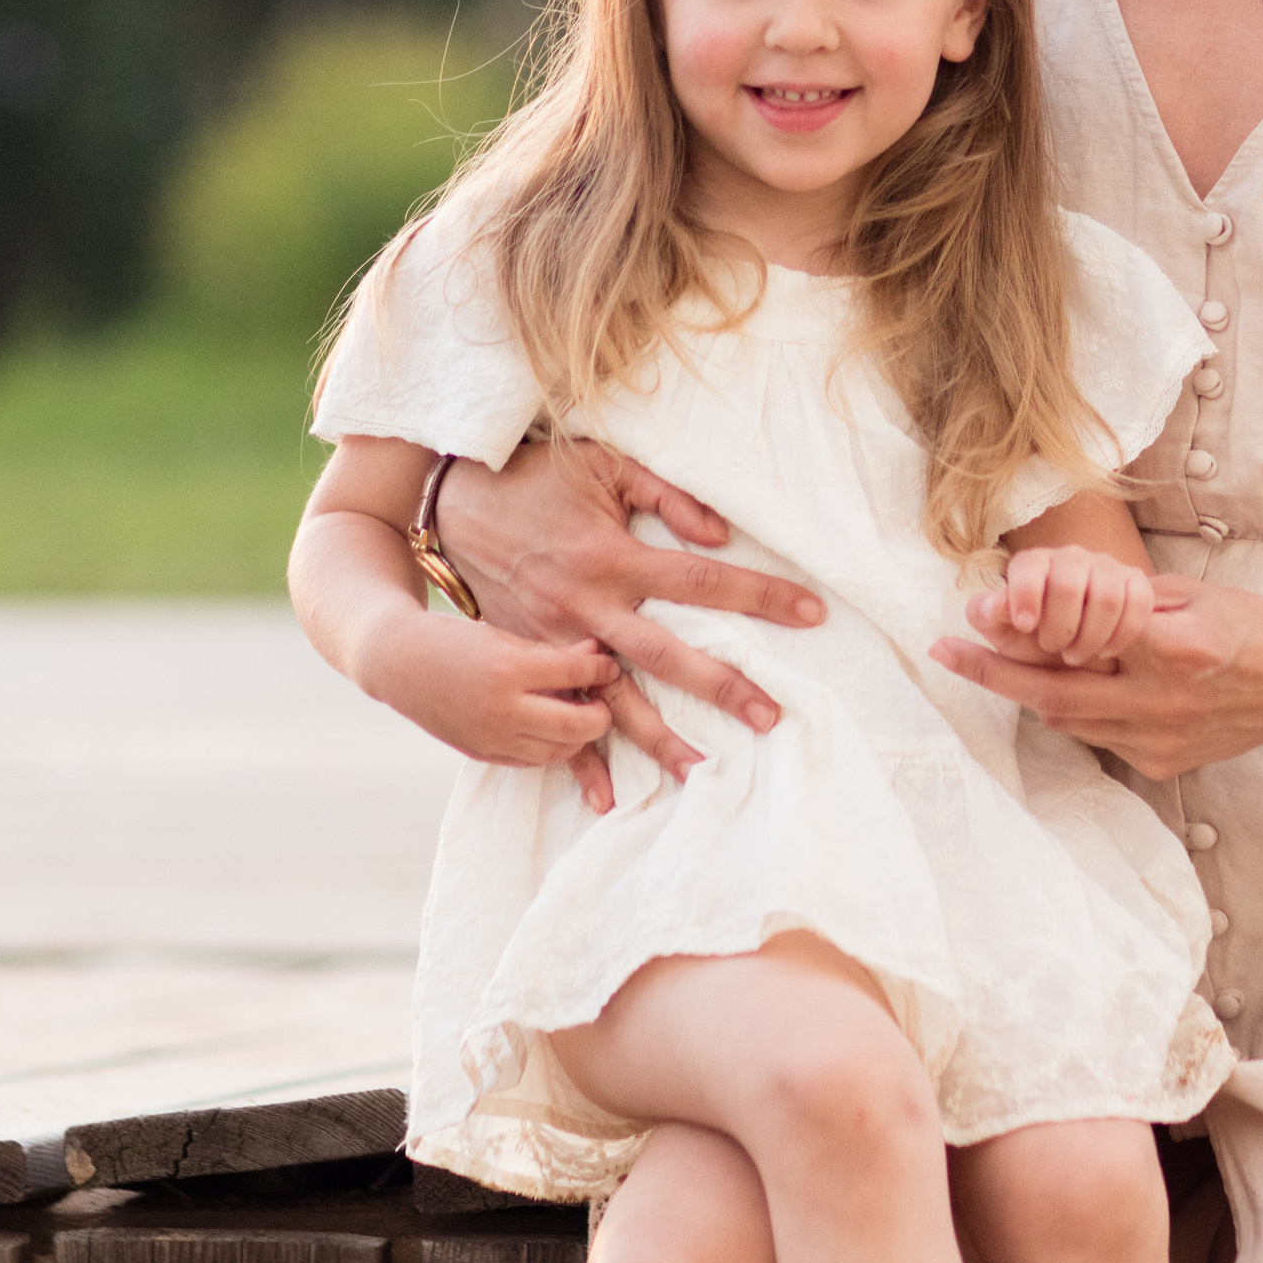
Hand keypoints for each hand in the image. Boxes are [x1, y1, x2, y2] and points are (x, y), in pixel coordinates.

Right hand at [360, 606, 623, 805]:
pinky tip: (554, 728)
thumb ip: (551, 652)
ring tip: (581, 714)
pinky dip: (551, 747)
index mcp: (507, 668)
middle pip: (576, 726)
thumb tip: (599, 655)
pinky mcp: (483, 754)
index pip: (575, 673)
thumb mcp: (503, 636)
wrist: (398, 663)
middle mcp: (501, 708)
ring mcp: (491, 737)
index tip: (610, 665)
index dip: (601, 669)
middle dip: (601, 716)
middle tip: (604, 702)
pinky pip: (533, 760)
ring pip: (559, 751)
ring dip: (579, 736)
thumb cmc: (455, 640)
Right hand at [433, 433, 825, 782]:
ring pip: (614, 700)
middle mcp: (589, 606)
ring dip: (657, 741)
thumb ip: (666, 493)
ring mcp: (556, 641)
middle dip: (722, 687)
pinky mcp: (527, 658)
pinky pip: (555, 715)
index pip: (703, 579)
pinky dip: (577, 760)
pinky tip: (605, 797)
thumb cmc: (536, 477)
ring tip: (701, 774)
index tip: (812, 612)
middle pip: (668, 655)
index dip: (761, 594)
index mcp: (614, 557)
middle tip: (770, 718)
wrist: (450, 504)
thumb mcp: (602, 465)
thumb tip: (720, 533)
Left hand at [932, 574, 1262, 780]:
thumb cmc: (1251, 623)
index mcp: (1172, 648)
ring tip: (997, 664)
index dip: (1013, 630)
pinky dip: (1079, 712)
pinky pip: (1101, 738)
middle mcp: (1163, 702)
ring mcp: (1161, 740)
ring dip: (1031, 693)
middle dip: (991, 675)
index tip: (968, 619)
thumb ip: (1124, 603)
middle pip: (1052, 696)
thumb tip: (1055, 604)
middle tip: (947, 653)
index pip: (1073, 639)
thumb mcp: (1190, 593)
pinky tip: (1074, 686)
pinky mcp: (1164, 764)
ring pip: (1069, 722)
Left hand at [989, 543, 1157, 667]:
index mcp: (1034, 564)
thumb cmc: (1033, 640)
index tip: (1024, 625)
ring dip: (1089, 636)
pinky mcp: (1136, 585)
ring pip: (1106, 596)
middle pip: (1068, 584)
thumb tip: (989, 605)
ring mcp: (1107, 569)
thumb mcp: (1006, 634)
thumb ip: (988, 616)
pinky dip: (1122, 634)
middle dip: (1058, 626)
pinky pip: (1138, 603)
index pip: (1029, 566)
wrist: (1079, 647)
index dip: (1025, 593)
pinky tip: (1106, 651)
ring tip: (1075, 655)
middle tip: (1051, 648)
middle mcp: (1071, 558)